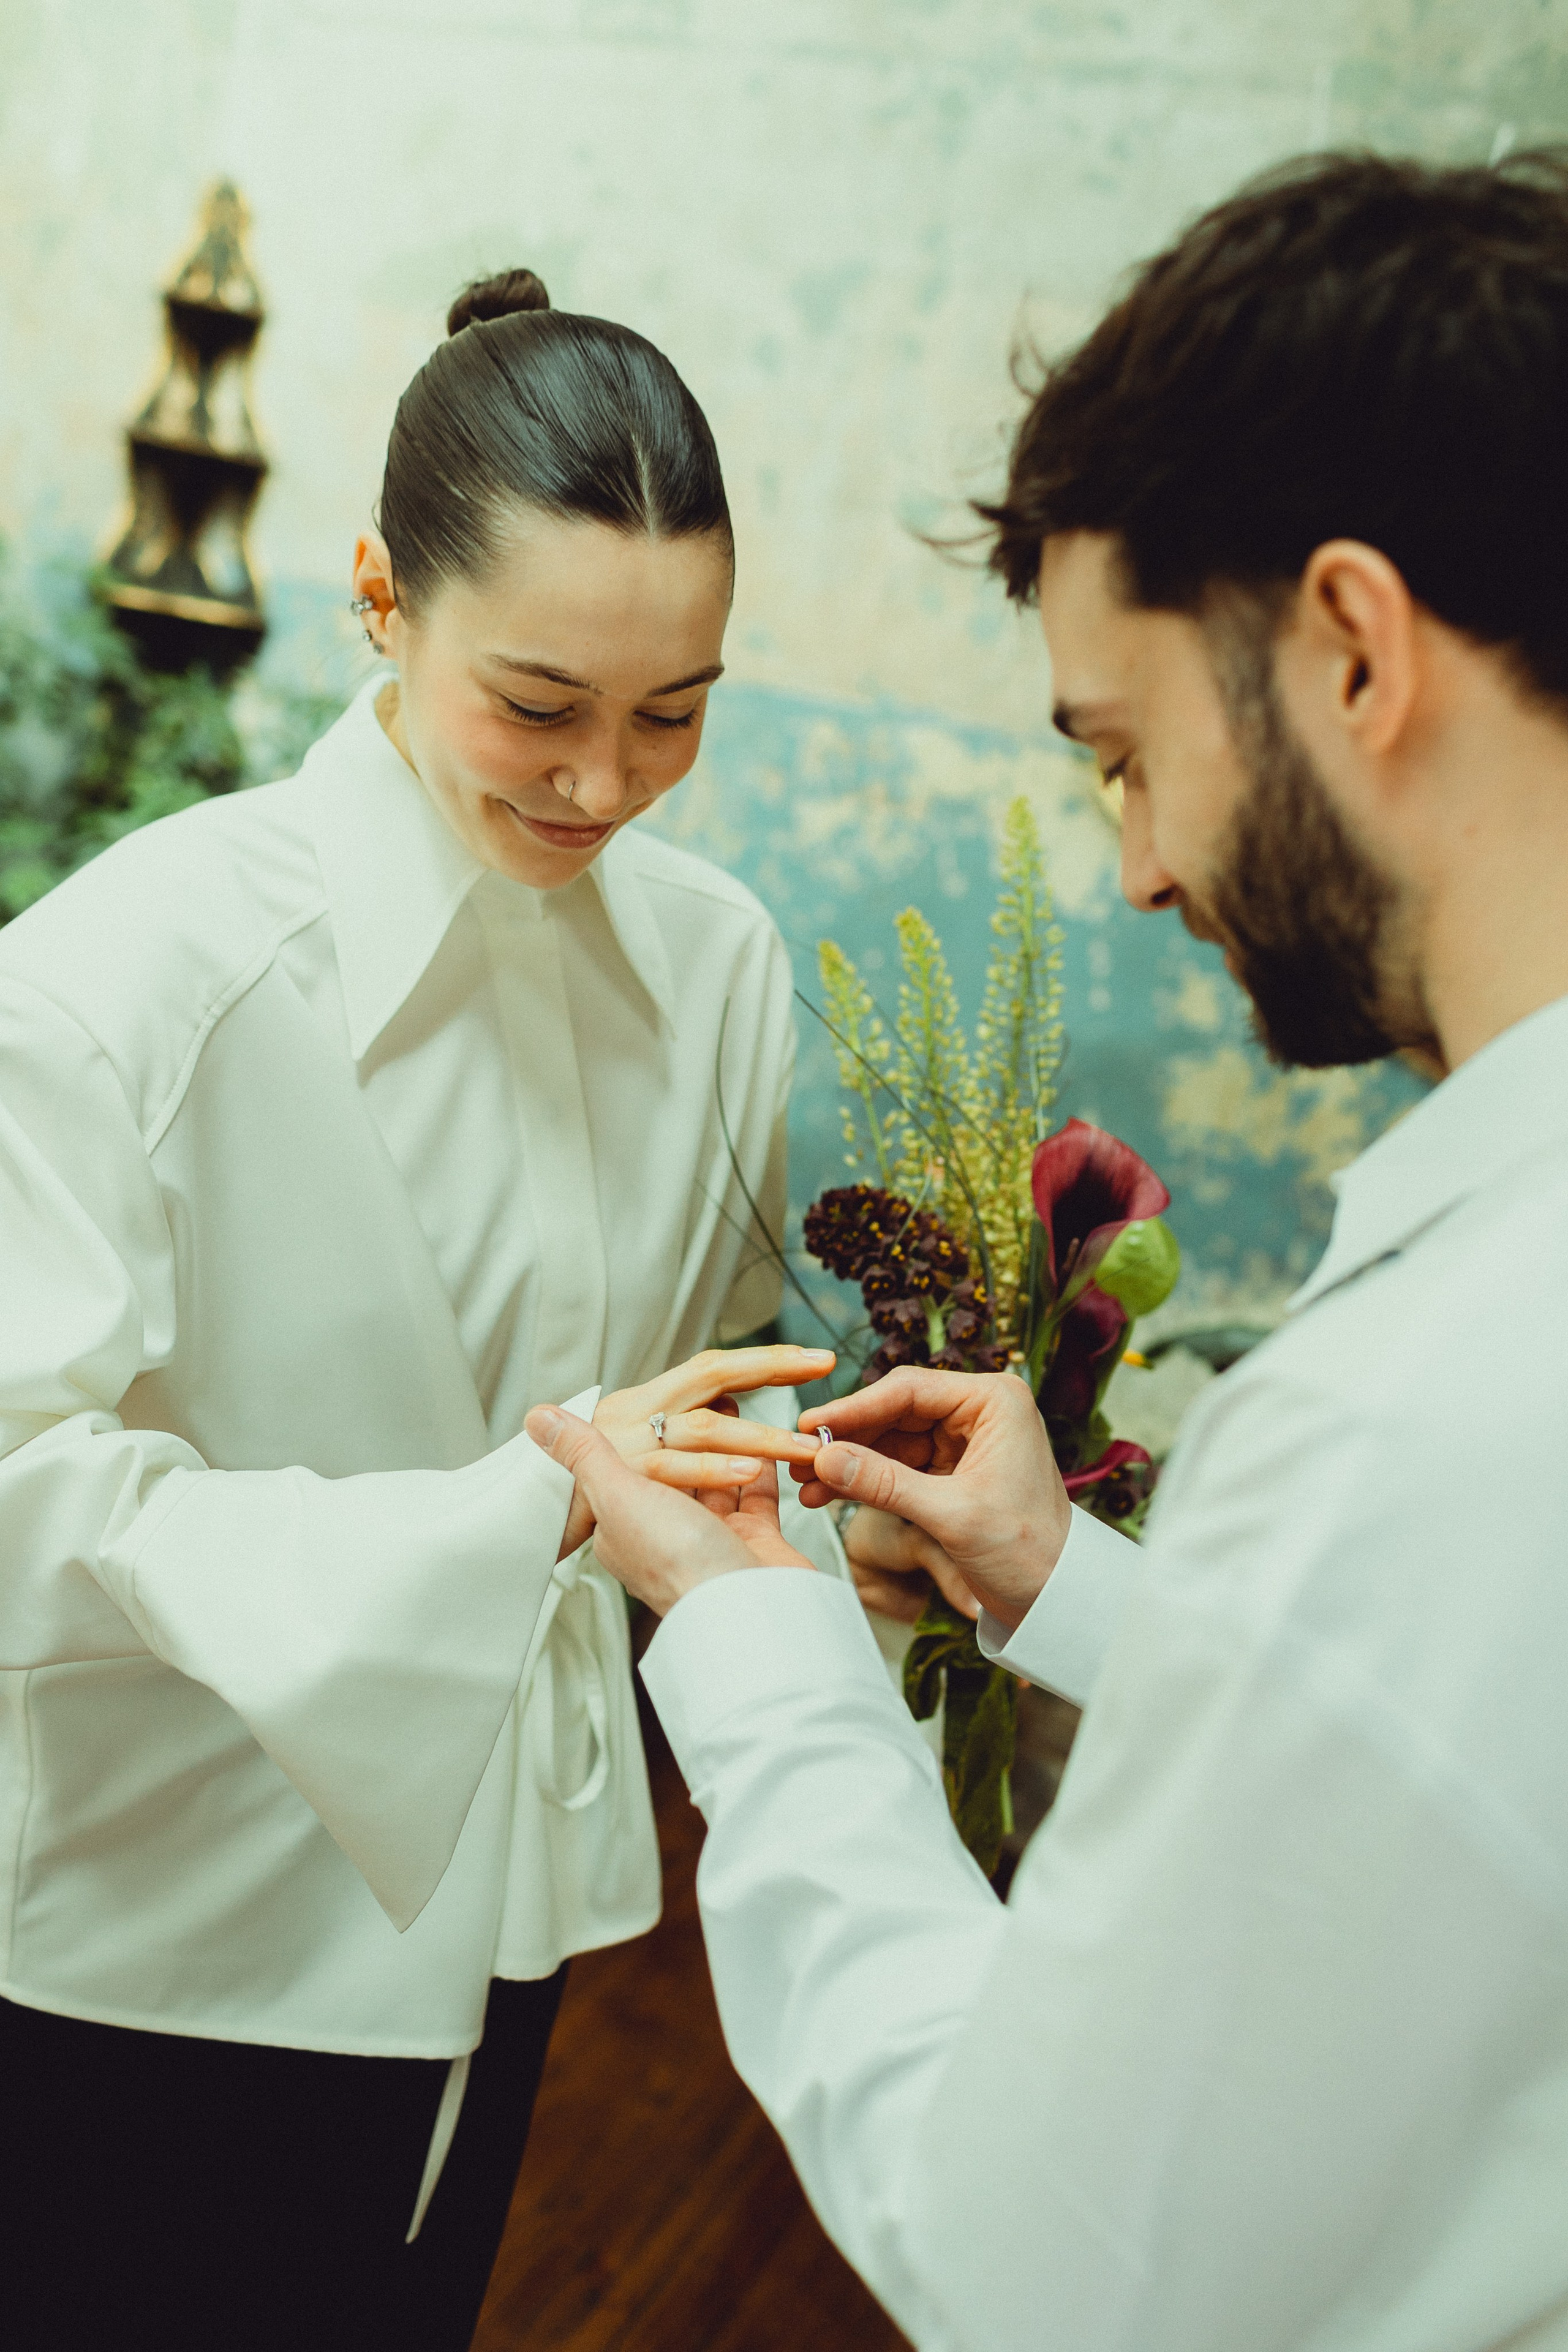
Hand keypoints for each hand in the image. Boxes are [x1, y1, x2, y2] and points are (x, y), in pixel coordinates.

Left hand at [527, 1408, 811, 1613]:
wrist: (745, 1610)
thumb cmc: (677, 1563)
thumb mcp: (617, 1496)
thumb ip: (585, 1454)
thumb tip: (536, 1418)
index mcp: (625, 1529)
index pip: (629, 1469)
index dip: (641, 1436)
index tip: (653, 1404)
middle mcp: (667, 1536)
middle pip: (678, 1472)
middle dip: (691, 1437)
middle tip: (701, 1398)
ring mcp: (712, 1539)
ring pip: (719, 1480)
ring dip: (729, 1446)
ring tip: (734, 1407)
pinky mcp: (754, 1540)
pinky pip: (756, 1496)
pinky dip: (762, 1468)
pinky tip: (765, 1443)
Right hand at [794, 1368, 1069, 1630]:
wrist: (1057, 1597)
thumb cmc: (1026, 1550)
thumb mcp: (951, 1515)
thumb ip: (885, 1483)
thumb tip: (823, 1459)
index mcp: (994, 1401)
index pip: (908, 1390)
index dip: (854, 1408)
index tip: (809, 1426)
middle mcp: (979, 1411)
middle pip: (894, 1411)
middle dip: (847, 1437)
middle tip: (798, 1457)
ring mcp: (965, 1440)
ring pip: (891, 1439)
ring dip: (850, 1461)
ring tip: (805, 1482)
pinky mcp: (953, 1470)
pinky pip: (899, 1466)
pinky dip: (867, 1480)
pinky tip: (829, 1493)